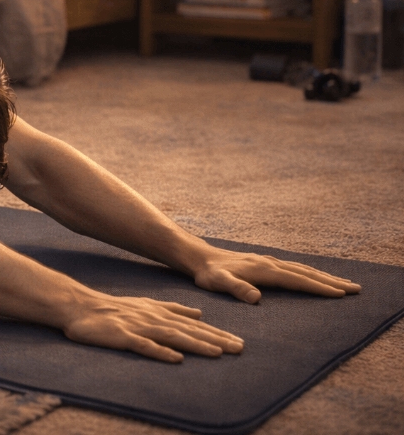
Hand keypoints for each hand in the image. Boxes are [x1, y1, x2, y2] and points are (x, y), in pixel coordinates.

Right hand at [62, 290, 243, 362]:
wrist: (79, 306)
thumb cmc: (113, 308)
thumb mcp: (146, 304)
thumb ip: (173, 309)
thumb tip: (200, 313)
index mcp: (159, 312)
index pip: (193, 324)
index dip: (217, 333)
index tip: (238, 342)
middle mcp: (153, 318)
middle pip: (189, 330)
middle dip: (215, 339)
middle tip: (239, 349)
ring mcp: (138, 327)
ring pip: (172, 336)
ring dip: (195, 344)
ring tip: (217, 353)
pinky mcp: (122, 336)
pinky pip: (144, 346)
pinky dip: (160, 351)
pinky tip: (175, 359)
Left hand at [191, 247, 360, 303]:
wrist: (200, 258)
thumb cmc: (208, 274)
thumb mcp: (218, 283)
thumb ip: (236, 289)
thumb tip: (256, 298)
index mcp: (265, 270)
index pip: (298, 280)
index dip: (319, 288)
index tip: (341, 294)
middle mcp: (270, 263)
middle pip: (306, 273)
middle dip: (331, 281)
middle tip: (356, 289)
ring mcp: (268, 261)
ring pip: (302, 269)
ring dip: (324, 276)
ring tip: (343, 283)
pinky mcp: (264, 263)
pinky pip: (294, 268)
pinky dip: (309, 272)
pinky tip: (314, 276)